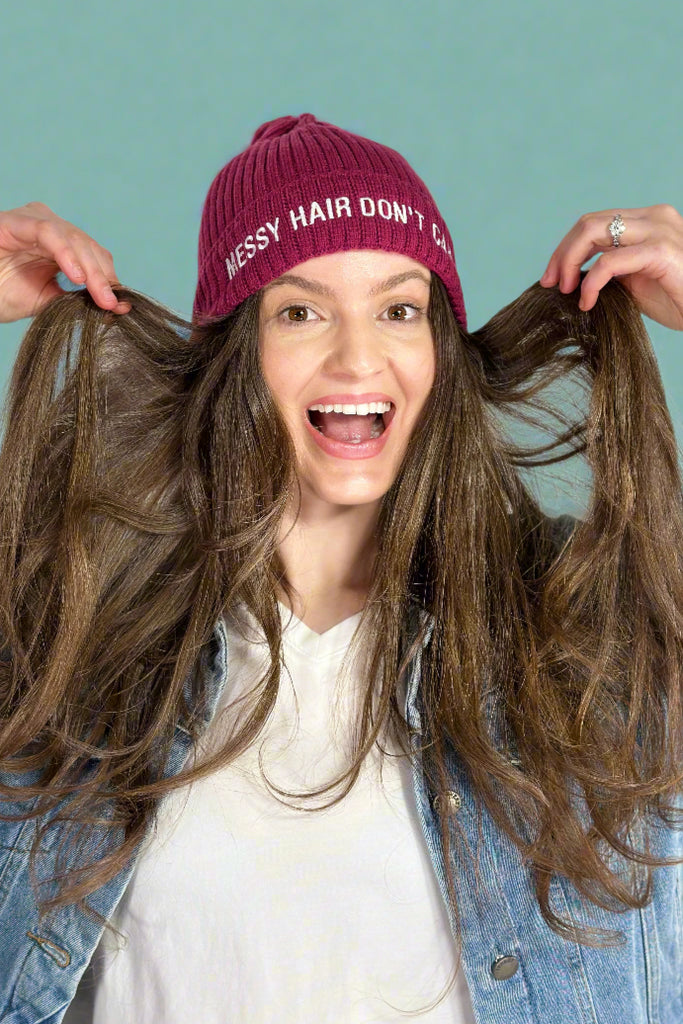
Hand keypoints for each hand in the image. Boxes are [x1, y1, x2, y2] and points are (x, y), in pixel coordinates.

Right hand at [0, 201, 130, 322]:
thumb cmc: (2, 294)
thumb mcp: (48, 301)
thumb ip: (78, 300)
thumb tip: (117, 306)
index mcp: (59, 243)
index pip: (94, 256)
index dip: (109, 279)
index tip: (120, 305)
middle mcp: (49, 227)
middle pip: (88, 247)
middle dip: (103, 278)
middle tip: (112, 305)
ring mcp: (33, 220)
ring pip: (74, 239)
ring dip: (90, 270)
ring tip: (99, 295)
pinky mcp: (16, 221)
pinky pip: (48, 233)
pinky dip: (66, 254)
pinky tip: (76, 277)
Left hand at [539, 204, 682, 331]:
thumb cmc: (679, 301)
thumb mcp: (635, 284)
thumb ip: (609, 272)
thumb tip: (570, 278)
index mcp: (647, 221)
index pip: (594, 223)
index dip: (565, 248)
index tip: (550, 277)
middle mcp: (653, 217)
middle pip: (588, 222)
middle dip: (561, 253)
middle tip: (549, 284)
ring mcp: (659, 229)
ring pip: (593, 231)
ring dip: (569, 262)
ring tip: (564, 291)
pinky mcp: (661, 250)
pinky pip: (610, 261)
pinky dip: (590, 282)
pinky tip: (587, 302)